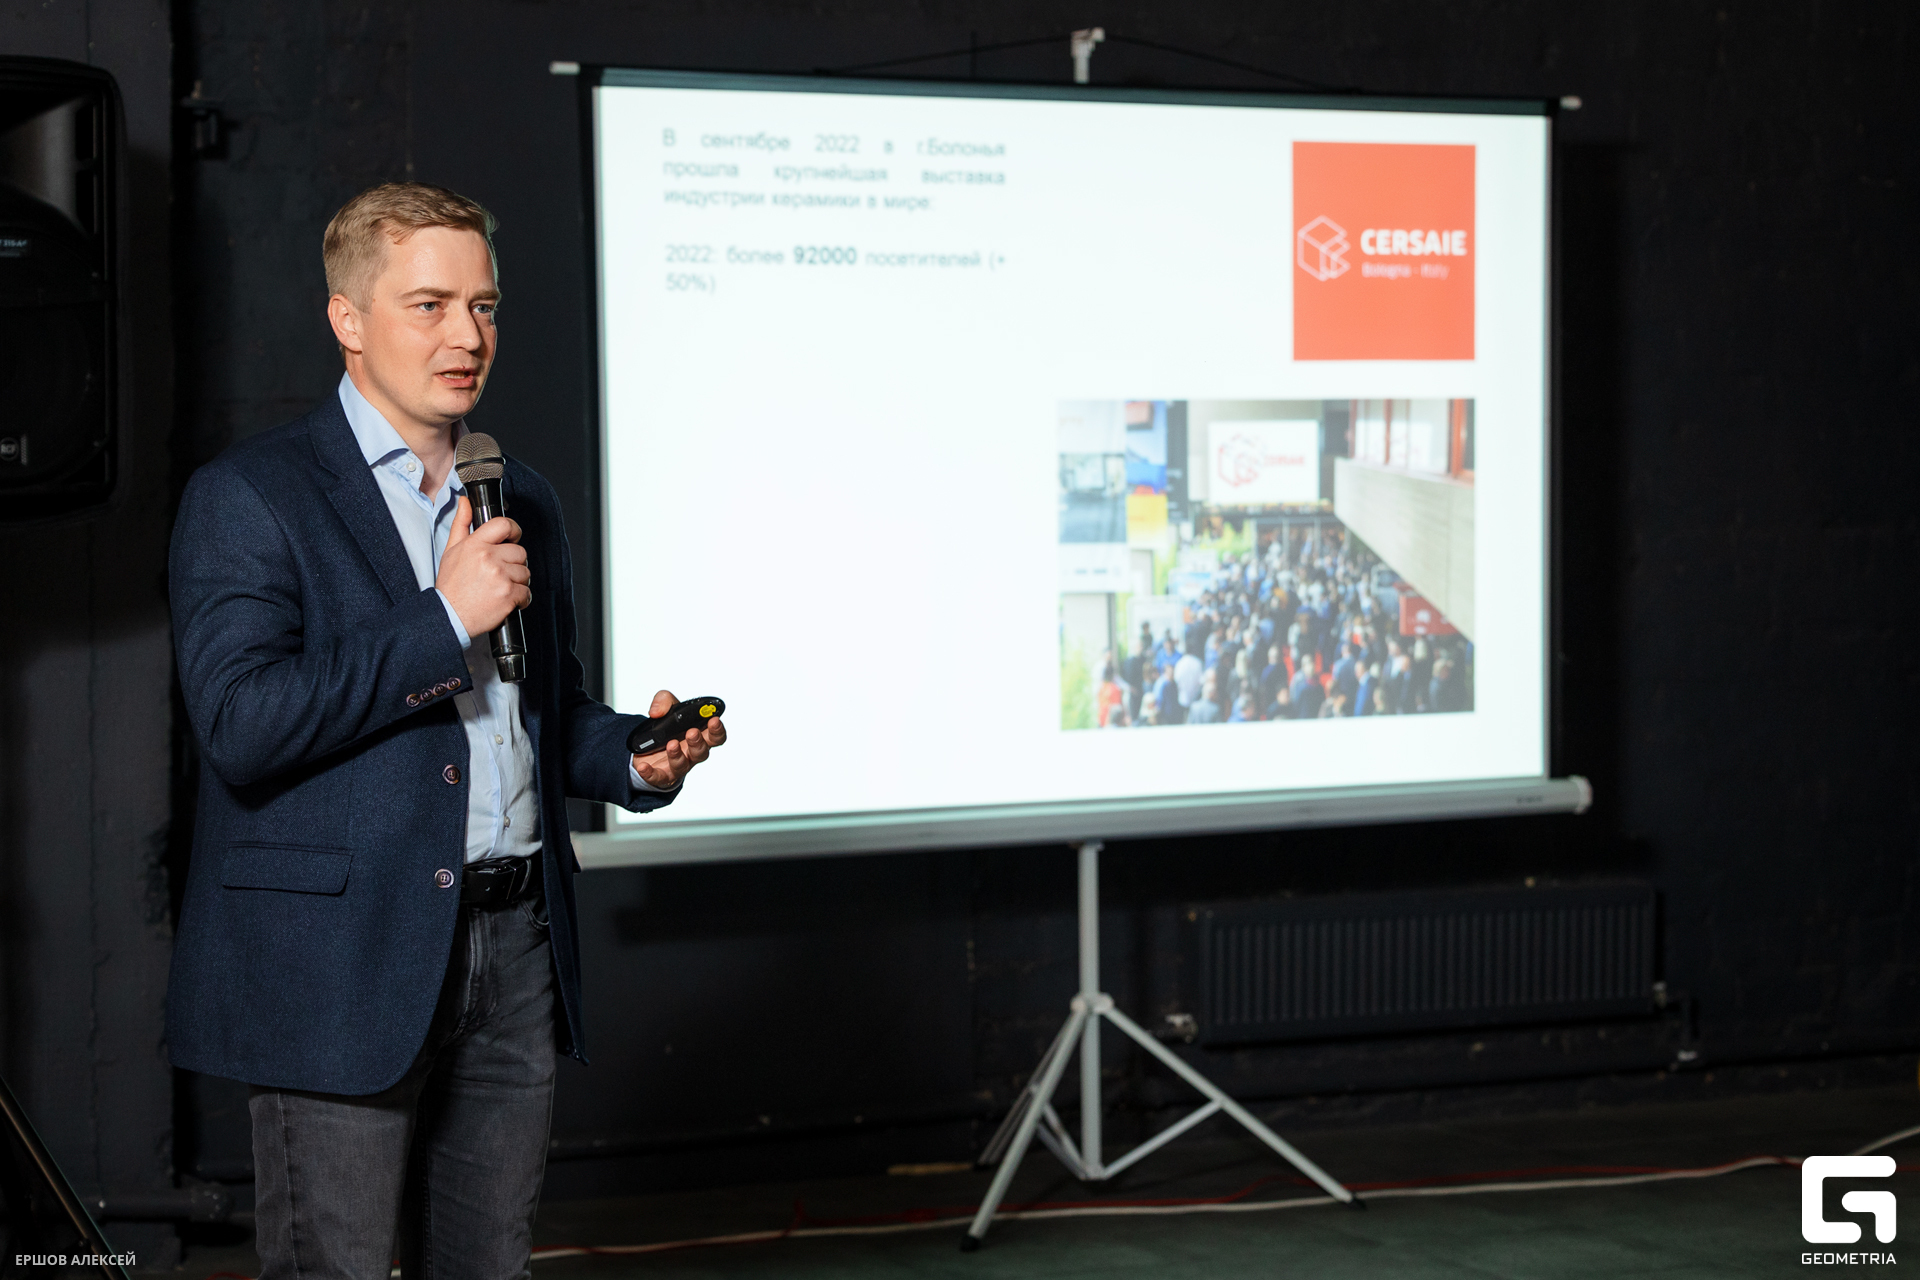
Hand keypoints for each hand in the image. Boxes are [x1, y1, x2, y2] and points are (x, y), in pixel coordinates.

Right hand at [437, 494, 529, 637]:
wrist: (449, 617)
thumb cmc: (451, 586)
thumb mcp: (451, 551)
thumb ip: (461, 524)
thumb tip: (465, 502)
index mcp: (475, 544)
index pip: (504, 525)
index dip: (513, 530)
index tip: (513, 538)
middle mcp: (488, 558)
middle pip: (520, 552)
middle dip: (513, 563)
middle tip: (499, 574)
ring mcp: (500, 576)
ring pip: (525, 572)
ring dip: (517, 582)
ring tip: (500, 588)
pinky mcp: (508, 594)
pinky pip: (527, 592)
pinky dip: (521, 599)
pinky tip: (507, 600)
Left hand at [632, 688, 726, 789]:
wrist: (647, 748)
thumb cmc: (666, 730)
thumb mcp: (666, 708)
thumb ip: (664, 701)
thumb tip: (656, 712)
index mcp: (699, 737)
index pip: (715, 737)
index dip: (717, 730)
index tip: (714, 720)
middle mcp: (691, 753)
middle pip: (702, 752)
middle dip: (698, 742)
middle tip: (692, 732)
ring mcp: (677, 766)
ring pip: (682, 765)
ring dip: (677, 756)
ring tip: (671, 744)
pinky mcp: (661, 775)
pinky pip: (658, 777)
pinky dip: (650, 773)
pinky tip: (644, 766)